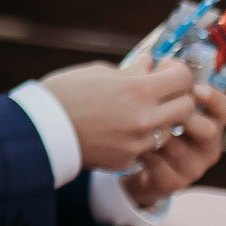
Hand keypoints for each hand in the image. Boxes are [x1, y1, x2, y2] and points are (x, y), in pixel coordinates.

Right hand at [40, 59, 197, 170]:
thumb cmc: (64, 94)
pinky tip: (118, 129)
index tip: (165, 69)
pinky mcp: (126, 160)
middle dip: (178, 96)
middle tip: (160, 90)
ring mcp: (137, 143)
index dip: (178, 70)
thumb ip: (131, 70)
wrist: (38, 131)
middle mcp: (145, 119)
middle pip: (187, 107)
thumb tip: (150, 65)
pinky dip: (139, 137)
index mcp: (139, 90)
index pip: (183, 78)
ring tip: (137, 110)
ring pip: (169, 129)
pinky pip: (146, 146)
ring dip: (161, 118)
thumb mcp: (99, 72)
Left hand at [125, 82, 225, 204]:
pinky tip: (133, 146)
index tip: (195, 89)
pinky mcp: (173, 184)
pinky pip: (161, 167)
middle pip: (210, 130)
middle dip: (185, 117)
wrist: (133, 163)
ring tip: (140, 126)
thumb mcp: (158, 103)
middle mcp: (208, 145)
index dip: (214, 98)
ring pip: (182, 149)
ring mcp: (193, 167)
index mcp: (210, 121)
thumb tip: (148, 58)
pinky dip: (145, 154)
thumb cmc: (149, 123)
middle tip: (164, 108)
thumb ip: (160, 84)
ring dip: (159, 135)